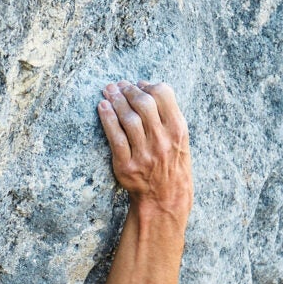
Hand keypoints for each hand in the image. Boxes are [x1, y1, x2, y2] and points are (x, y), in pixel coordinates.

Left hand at [96, 81, 191, 213]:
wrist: (166, 199)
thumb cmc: (172, 164)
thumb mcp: (180, 140)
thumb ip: (168, 115)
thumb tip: (147, 87)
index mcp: (178, 131)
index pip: (163, 95)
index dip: (148, 85)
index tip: (138, 84)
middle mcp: (162, 141)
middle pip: (143, 104)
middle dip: (128, 90)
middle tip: (119, 86)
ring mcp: (144, 154)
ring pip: (128, 118)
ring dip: (116, 100)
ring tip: (108, 91)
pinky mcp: (127, 166)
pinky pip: (115, 138)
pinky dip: (107, 119)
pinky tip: (102, 107)